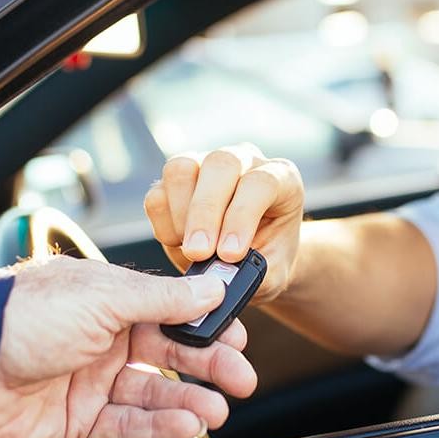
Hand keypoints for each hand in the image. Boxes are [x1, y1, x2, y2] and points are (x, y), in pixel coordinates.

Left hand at [0, 255, 256, 437]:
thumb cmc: (24, 316)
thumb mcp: (105, 296)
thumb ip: (164, 298)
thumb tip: (211, 286)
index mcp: (109, 298)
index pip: (171, 310)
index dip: (206, 323)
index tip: (238, 335)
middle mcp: (101, 336)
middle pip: (168, 353)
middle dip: (209, 365)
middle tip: (242, 378)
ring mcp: (88, 379)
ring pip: (152, 392)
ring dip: (188, 400)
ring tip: (216, 409)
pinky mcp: (75, 418)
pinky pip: (126, 424)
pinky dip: (159, 426)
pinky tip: (186, 423)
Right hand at [143, 144, 304, 302]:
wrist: (254, 259)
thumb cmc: (270, 260)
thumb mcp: (273, 272)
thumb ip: (254, 273)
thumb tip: (220, 276)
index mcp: (281, 178)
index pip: (260, 183)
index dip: (241, 217)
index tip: (230, 254)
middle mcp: (244, 161)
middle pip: (220, 164)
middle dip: (205, 213)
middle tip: (199, 254)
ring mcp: (206, 165)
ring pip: (181, 169)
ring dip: (181, 215)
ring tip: (193, 251)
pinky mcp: (175, 182)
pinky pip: (157, 193)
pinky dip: (163, 224)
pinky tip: (179, 244)